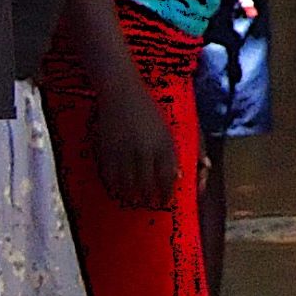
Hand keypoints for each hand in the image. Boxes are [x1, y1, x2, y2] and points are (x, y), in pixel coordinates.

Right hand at [93, 79, 175, 210]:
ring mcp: (125, 150)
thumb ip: (183, 149)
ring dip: (131, 195)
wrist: (122, 93)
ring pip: (128, 184)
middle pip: (147, 184)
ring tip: (134, 199)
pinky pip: (110, 176)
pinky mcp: (108, 150)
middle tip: (149, 202)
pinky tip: (118, 189)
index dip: (166, 192)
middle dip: (149, 197)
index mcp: (164, 143)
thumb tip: (187, 173)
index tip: (165, 200)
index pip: (167, 176)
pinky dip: (114, 186)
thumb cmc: (149, 111)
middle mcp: (145, 149)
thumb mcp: (170, 129)